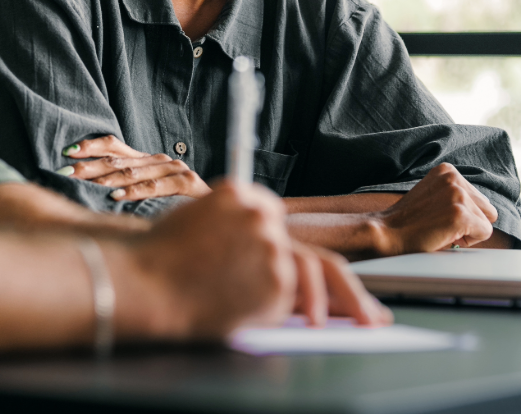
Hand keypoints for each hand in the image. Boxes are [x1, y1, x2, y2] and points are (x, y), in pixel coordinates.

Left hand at [59, 134, 210, 200]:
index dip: (90, 147)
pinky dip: (134, 191)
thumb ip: (126, 189)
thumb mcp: (149, 197)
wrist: (221, 216)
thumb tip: (90, 190)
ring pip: (132, 172)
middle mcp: (158, 160)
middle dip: (89, 166)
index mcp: (147, 160)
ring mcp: (174, 169)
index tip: (68, 152)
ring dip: (106, 179)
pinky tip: (116, 197)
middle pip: (117, 159)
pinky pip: (156, 187)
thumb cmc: (180, 210)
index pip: (113, 146)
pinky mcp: (187, 184)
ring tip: (85, 183)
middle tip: (67, 170)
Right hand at [120, 180, 388, 341]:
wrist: (147, 282)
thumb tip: (269, 252)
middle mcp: (263, 216)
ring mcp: (274, 248)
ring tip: (349, 327)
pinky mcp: (277, 282)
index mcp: (240, 193)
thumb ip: (234, 225)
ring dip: (330, 307)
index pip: (278, 222)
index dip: (289, 251)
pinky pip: (287, 303)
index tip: (313, 274)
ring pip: (309, 281)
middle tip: (373, 317)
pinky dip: (280, 314)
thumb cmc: (163, 255)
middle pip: (318, 256)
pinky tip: (255, 314)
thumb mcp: (198, 219)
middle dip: (353, 293)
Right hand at [373, 163, 497, 254]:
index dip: (463, 213)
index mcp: (447, 170)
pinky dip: (468, 240)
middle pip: (487, 210)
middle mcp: (453, 177)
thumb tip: (488, 207)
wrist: (388, 232)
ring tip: (441, 228)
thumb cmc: (411, 219)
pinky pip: (484, 233)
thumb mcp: (434, 195)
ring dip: (467, 231)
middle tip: (442, 224)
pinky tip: (445, 234)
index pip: (480, 199)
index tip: (439, 215)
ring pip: (486, 222)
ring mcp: (456, 194)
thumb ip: (455, 193)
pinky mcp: (460, 214)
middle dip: (470, 222)